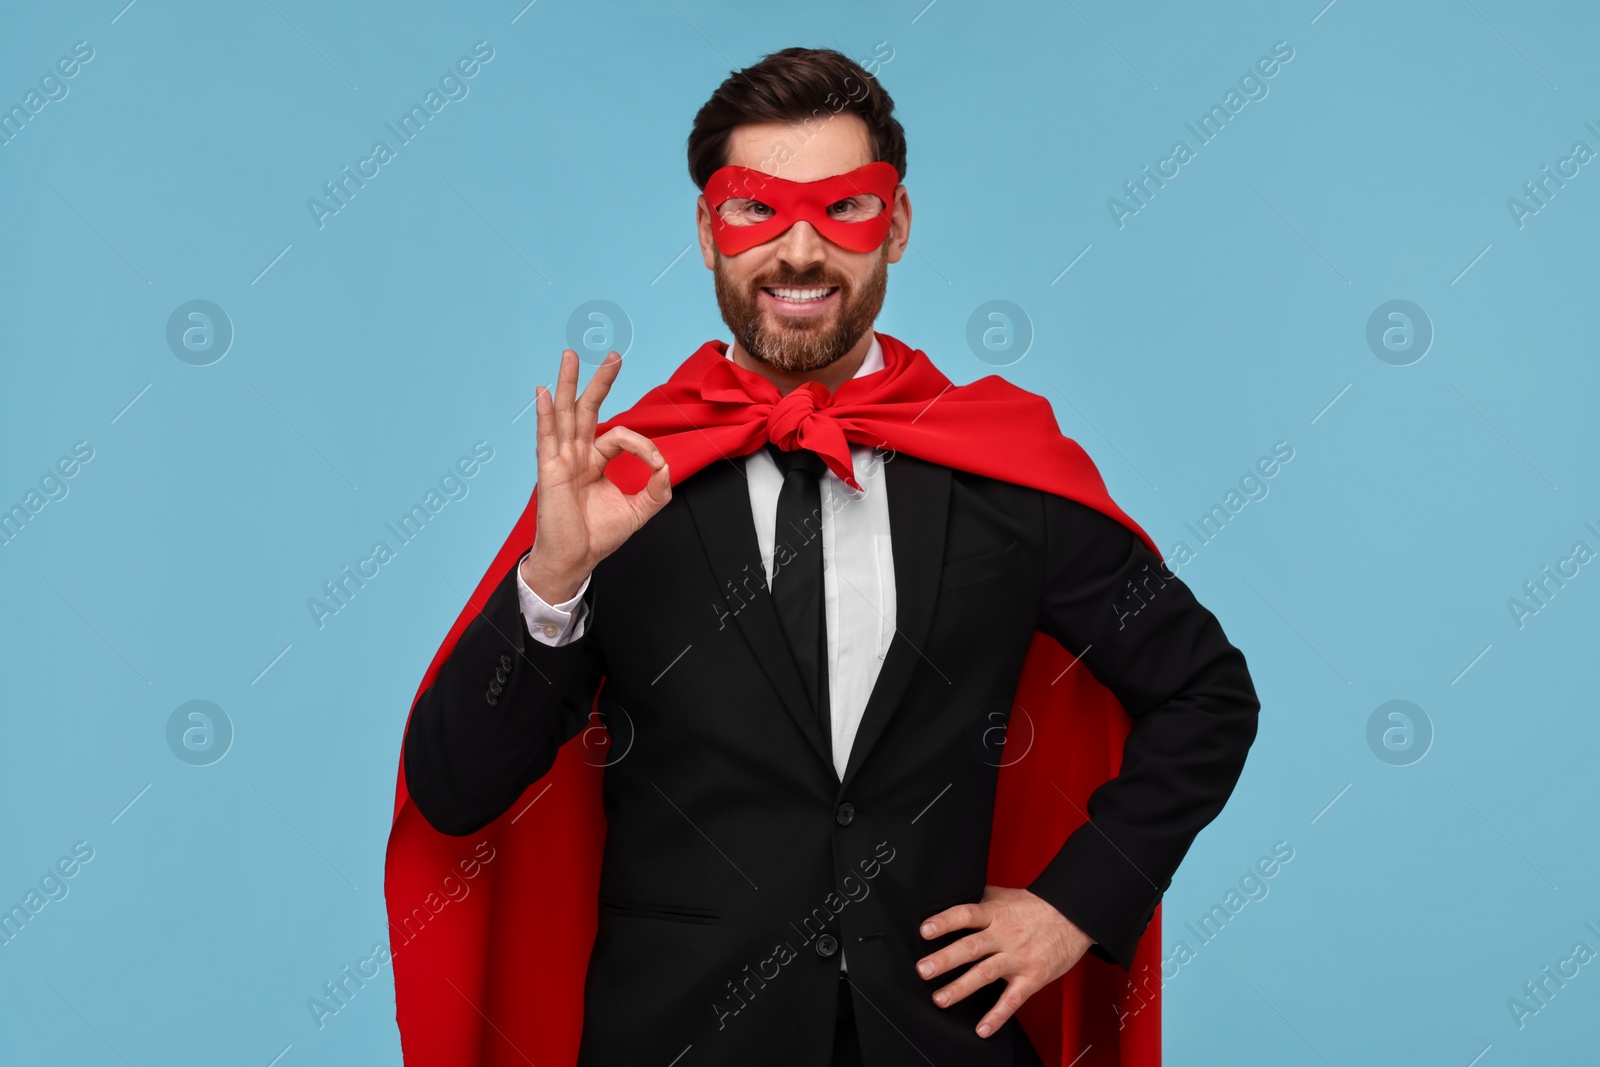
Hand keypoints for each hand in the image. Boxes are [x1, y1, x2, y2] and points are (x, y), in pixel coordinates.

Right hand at [521, 349, 670, 601]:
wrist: (575, 561)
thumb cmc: (597, 537)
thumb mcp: (637, 511)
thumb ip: (656, 490)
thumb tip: (666, 468)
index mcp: (595, 462)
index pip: (619, 436)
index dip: (643, 445)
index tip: (657, 464)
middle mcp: (577, 456)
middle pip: (587, 410)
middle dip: (600, 382)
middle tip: (613, 356)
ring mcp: (561, 460)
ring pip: (565, 415)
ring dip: (568, 384)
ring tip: (570, 355)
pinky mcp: (550, 471)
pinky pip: (546, 438)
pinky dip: (544, 414)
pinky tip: (543, 392)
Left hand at [916, 885, 1093, 1038]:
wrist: (1074, 917)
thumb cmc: (1037, 907)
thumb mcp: (1006, 896)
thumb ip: (981, 899)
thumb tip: (954, 894)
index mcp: (995, 914)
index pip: (966, 915)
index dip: (945, 922)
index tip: (925, 930)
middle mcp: (1004, 936)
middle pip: (971, 947)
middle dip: (945, 959)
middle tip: (923, 969)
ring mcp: (1018, 958)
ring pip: (986, 973)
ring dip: (961, 988)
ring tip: (940, 999)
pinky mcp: (1032, 978)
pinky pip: (1013, 999)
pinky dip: (997, 1016)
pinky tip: (982, 1028)